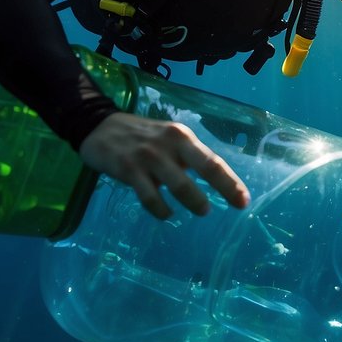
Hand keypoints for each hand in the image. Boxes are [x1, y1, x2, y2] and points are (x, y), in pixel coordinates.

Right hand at [78, 112, 249, 219]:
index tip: (244, 201)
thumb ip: (187, 158)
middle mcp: (169, 143)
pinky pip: (150, 197)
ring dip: (194, 202)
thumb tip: (214, 183)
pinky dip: (161, 210)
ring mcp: (149, 156)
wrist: (98, 126)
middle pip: (204, 169)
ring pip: (179, 185)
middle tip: (233, 207)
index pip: (213, 161)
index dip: (231, 182)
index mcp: (182, 136)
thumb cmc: (141, 137)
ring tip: (202, 210)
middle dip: (222, 190)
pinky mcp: (128, 169)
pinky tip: (166, 214)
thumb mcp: (168, 139)